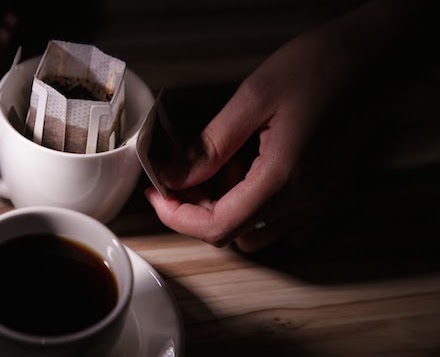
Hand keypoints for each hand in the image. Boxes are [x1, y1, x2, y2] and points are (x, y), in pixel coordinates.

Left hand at [146, 0, 420, 251]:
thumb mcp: (254, 98)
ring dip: (228, 212)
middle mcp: (303, 202)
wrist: (375, 59)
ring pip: (258, 236)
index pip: (217, 226)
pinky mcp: (327, 194)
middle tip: (184, 173)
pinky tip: (252, 179)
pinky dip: (259, 215)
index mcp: (282, 180)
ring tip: (222, 169)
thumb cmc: (318, 67)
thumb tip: (173, 177)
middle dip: (198, 211)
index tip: (156, 192)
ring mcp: (318, 202)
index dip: (177, 216)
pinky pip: (288, 228)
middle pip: (234, 235)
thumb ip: (211, 145)